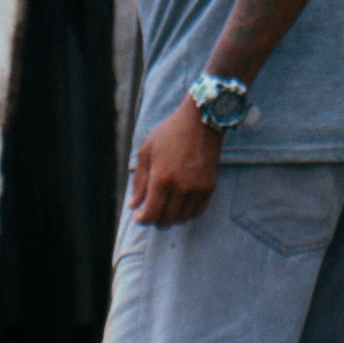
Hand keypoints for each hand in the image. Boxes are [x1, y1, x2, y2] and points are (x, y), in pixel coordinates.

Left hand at [128, 100, 221, 226]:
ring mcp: (197, 189)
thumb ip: (139, 182)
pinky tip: (179, 203)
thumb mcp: (146, 152)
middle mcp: (181, 187)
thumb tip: (134, 205)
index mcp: (162, 178)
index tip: (139, 215)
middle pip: (166, 220)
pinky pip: (197, 211)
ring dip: (171, 217)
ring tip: (164, 207)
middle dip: (155, 220)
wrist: (201, 121)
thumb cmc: (169, 133)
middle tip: (150, 212)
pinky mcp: (209, 187)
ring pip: (182, 219)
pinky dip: (186, 212)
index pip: (151, 213)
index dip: (142, 219)